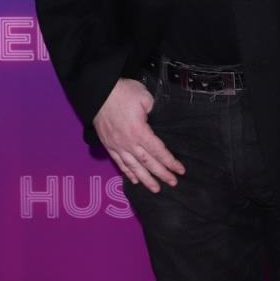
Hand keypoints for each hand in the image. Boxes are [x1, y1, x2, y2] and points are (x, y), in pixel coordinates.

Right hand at [92, 78, 185, 192]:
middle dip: (162, 174)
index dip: (170, 161)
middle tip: (173, 183)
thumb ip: (154, 111)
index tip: (180, 169)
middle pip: (148, 162)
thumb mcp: (145, 97)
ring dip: (145, 179)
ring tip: (155, 189)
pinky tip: (134, 180)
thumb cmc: (122, 92)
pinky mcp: (108, 144)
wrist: (99, 92)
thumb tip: (158, 120)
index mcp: (139, 131)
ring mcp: (117, 145)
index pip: (158, 151)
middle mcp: (128, 142)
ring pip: (133, 167)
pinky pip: (119, 162)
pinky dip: (127, 173)